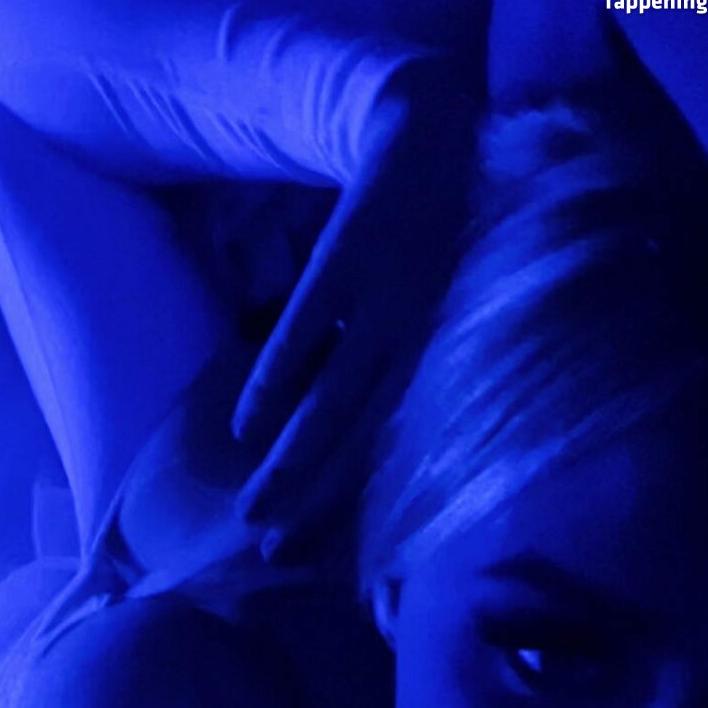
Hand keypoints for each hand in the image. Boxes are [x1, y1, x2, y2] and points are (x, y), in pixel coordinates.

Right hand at [230, 55, 477, 559]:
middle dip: (319, 505)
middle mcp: (430, 341)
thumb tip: (396, 470)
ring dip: (291, 464)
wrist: (438, 135)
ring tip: (253, 514)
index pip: (412, 456)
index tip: (343, 571)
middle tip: (274, 556)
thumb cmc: (450, 240)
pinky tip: (247, 431)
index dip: (374, 513)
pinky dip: (275, 382)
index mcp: (459, 364)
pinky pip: (308, 334)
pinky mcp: (351, 258)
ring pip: (336, 402)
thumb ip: (431, 390)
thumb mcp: (459, 321)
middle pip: (366, 443)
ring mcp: (391, 299)